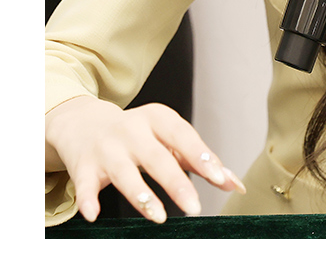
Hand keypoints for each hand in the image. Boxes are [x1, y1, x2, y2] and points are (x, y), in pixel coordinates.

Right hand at [45, 95, 244, 223]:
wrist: (83, 123)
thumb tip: (233, 183)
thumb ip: (198, 159)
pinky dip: (88, 198)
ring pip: (124, 171)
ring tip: (158, 216)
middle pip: (157, 157)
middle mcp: (132, 130)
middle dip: (176, 182)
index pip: (183, 135)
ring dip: (141, 194)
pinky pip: (84, 183)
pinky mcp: (83, 165)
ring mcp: (106, 148)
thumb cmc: (136, 135)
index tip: (217, 177)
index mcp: (157, 119)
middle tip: (194, 207)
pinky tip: (94, 214)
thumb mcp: (166, 138)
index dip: (200, 155)